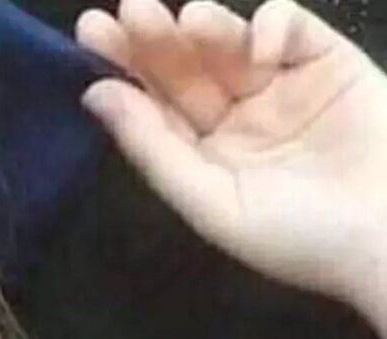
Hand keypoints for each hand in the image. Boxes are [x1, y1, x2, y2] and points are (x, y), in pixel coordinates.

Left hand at [75, 0, 386, 320]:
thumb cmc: (299, 236)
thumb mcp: (214, 205)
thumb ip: (155, 152)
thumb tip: (96, 96)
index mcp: (206, 159)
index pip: (156, 106)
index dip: (125, 68)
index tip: (93, 36)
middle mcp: (237, 118)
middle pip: (185, 66)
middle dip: (155, 37)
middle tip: (129, 11)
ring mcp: (280, 85)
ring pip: (229, 39)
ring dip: (205, 24)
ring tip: (190, 22)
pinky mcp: (324, 58)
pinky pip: (287, 25)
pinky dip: (270, 25)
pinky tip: (261, 50)